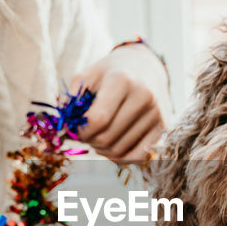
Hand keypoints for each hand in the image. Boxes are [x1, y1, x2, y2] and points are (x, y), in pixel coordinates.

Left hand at [73, 42, 168, 163]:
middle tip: (85, 135)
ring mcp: (156, 113)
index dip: (81, 131)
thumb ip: (72, 100)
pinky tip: (111, 149)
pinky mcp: (164, 127)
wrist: (146, 67)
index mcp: (121, 80)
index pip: (98, 119)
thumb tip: (63, 129)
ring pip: (120, 151)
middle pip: (107, 138)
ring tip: (98, 138)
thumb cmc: (110, 73)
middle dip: (89, 141)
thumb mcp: (88, 76)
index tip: (75, 130)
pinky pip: (138, 157)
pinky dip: (120, 159)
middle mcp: (144, 96)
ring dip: (102, 150)